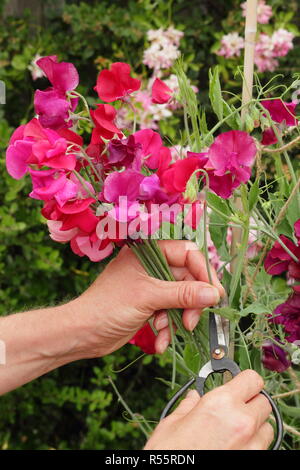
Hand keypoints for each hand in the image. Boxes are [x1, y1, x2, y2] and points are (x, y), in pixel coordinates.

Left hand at [75, 240, 223, 356]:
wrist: (82, 333)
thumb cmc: (109, 307)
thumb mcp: (149, 297)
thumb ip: (183, 294)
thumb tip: (214, 294)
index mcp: (149, 252)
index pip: (188, 254)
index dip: (204, 273)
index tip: (215, 295)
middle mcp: (151, 266)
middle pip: (187, 278)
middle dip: (191, 302)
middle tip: (192, 321)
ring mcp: (150, 286)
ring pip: (180, 298)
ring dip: (179, 318)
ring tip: (171, 332)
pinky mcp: (148, 305)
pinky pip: (169, 312)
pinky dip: (168, 327)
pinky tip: (160, 341)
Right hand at [144, 370, 273, 449]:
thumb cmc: (171, 454)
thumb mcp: (172, 425)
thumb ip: (188, 406)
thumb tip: (193, 397)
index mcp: (220, 404)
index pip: (252, 379)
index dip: (245, 380)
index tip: (238, 383)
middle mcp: (241, 422)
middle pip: (263, 402)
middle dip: (251, 402)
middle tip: (234, 408)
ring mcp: (251, 446)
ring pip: (266, 426)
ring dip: (255, 425)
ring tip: (234, 431)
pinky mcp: (253, 460)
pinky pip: (262, 447)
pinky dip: (253, 444)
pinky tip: (234, 446)